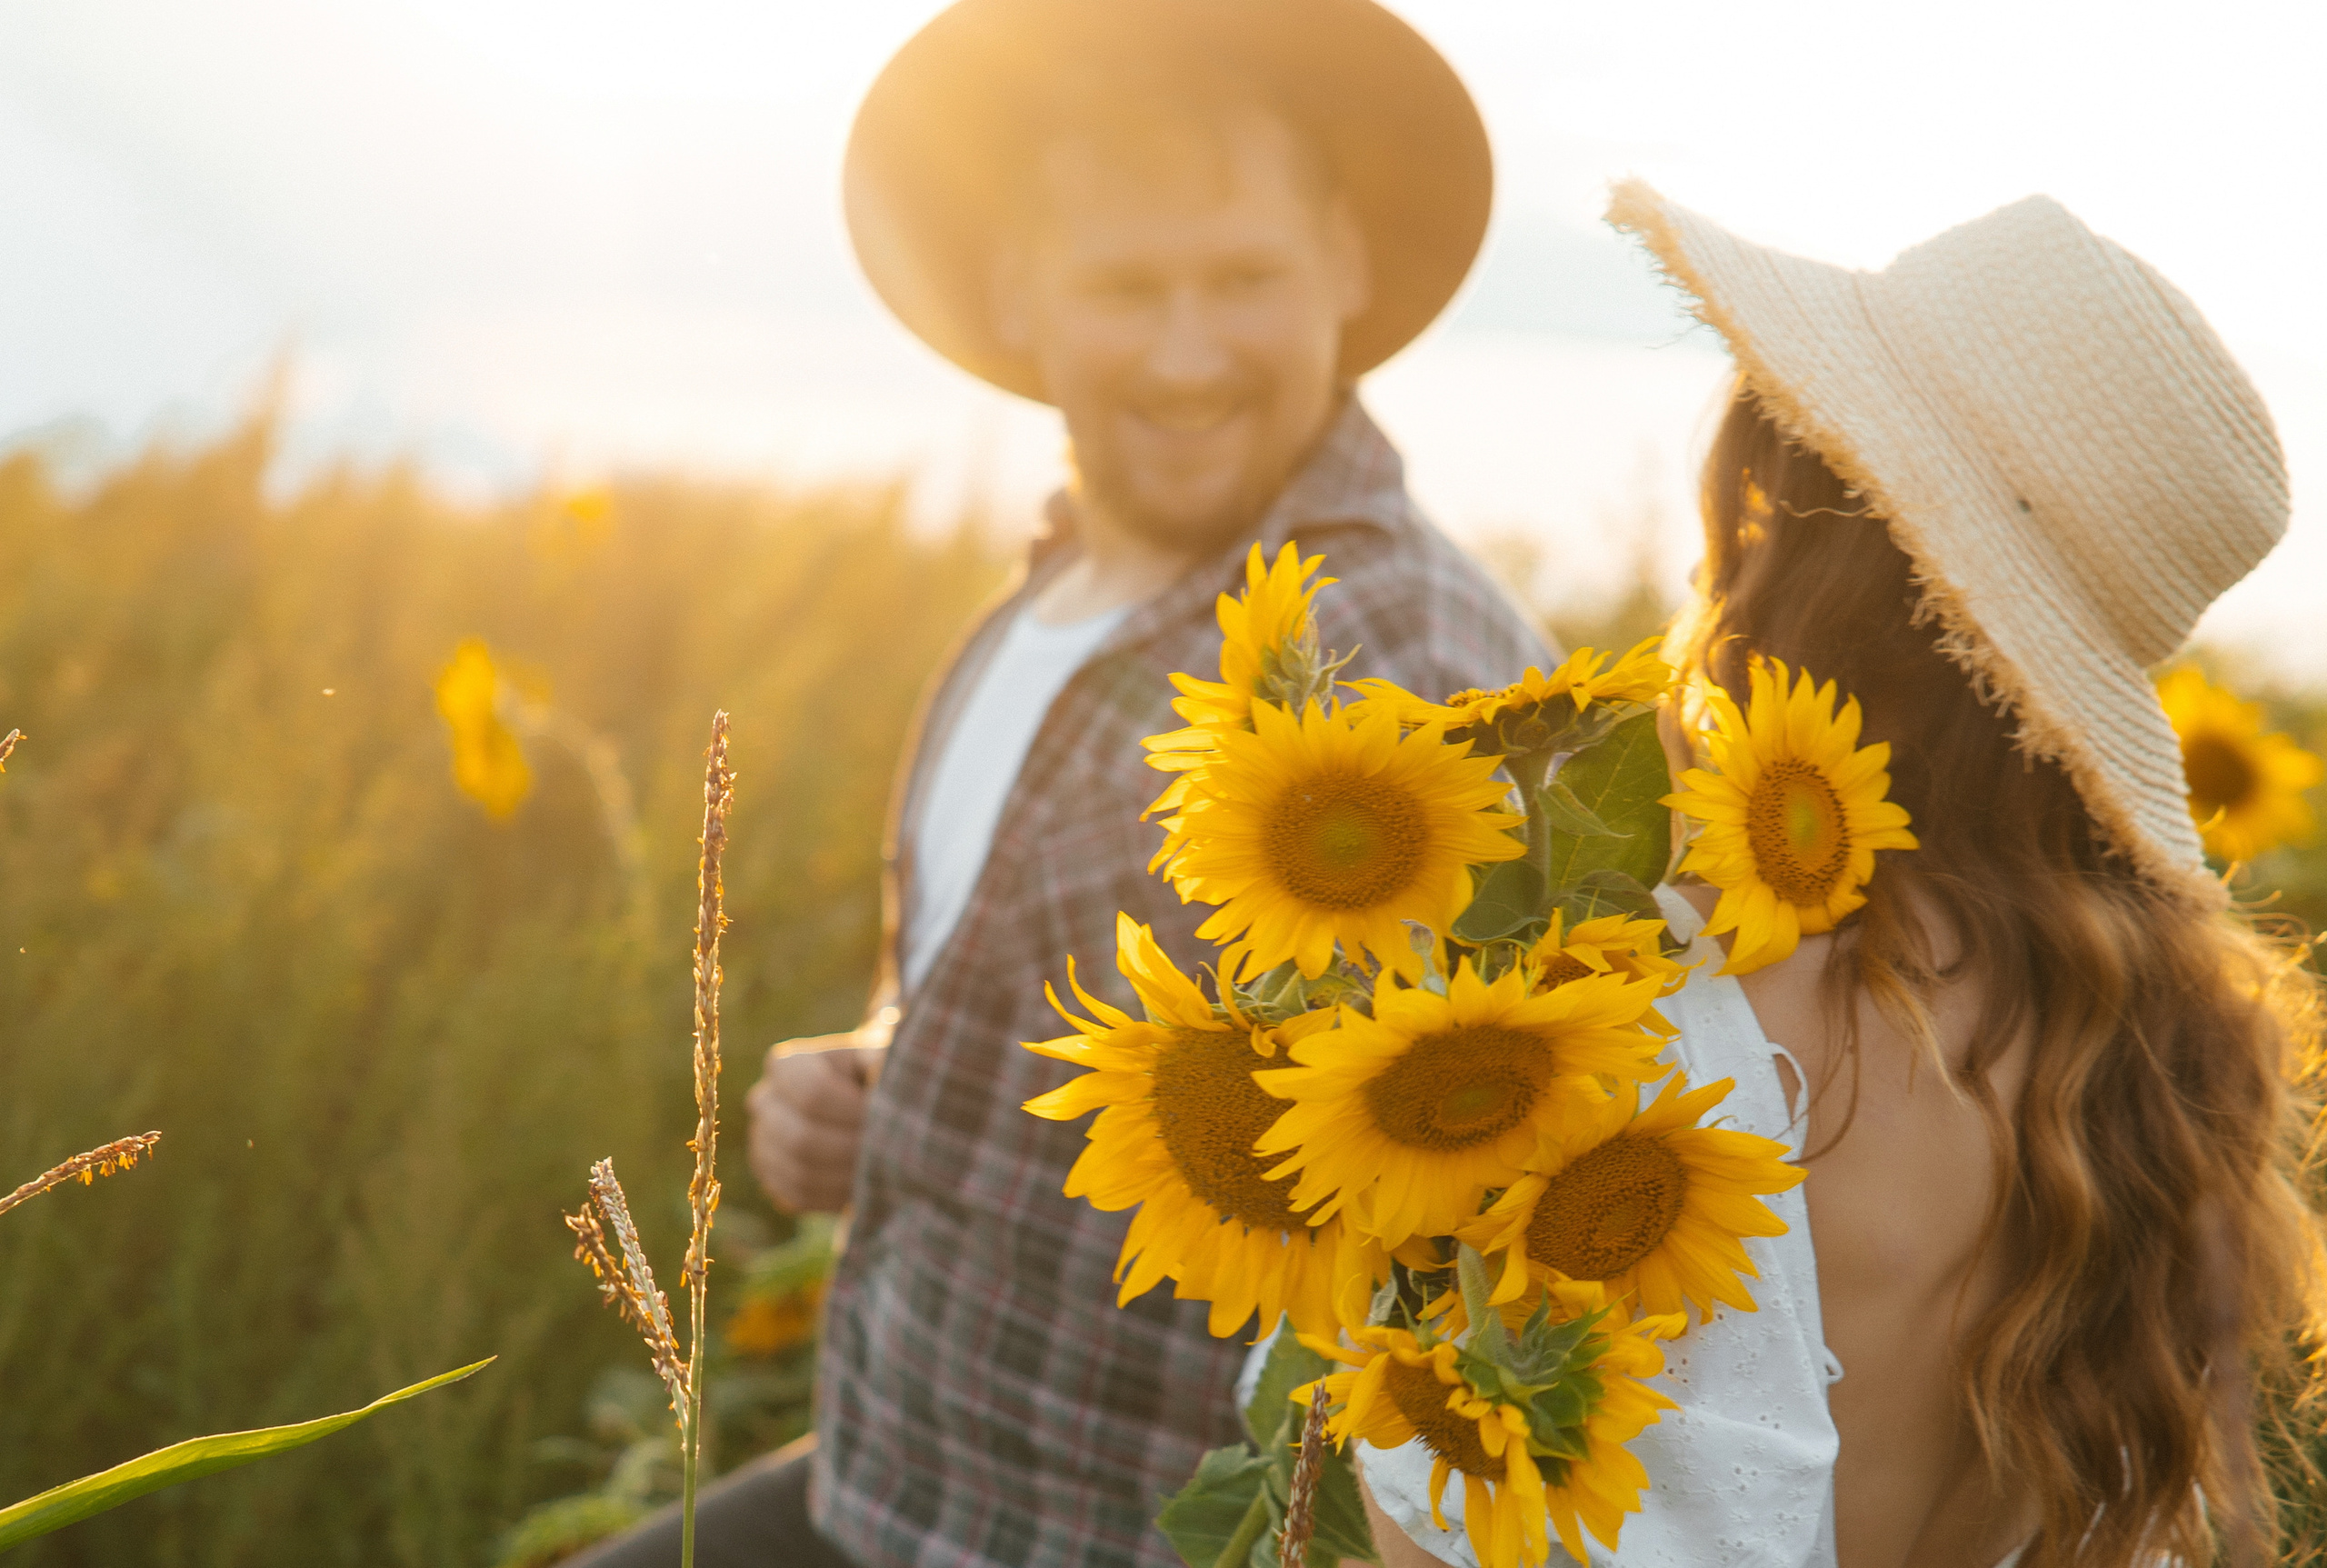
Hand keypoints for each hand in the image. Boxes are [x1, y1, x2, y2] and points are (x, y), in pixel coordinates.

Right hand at [747, 1034, 883, 1214]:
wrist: (863, 1107)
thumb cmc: (875, 1077)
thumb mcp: (881, 1057)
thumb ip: (879, 1060)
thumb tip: (878, 1066)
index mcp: (788, 1065)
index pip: (813, 1091)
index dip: (852, 1109)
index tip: (883, 1115)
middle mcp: (765, 1101)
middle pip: (802, 1138)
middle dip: (851, 1148)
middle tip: (890, 1151)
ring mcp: (762, 1141)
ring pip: (799, 1171)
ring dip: (846, 1175)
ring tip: (881, 1169)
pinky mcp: (772, 1177)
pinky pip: (797, 1196)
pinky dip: (834, 1197)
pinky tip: (863, 1186)